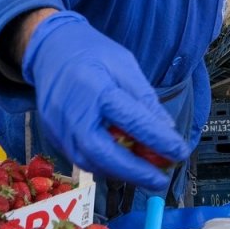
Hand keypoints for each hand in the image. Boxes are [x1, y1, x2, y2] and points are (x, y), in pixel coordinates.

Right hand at [22, 11, 187, 190]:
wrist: (50, 49)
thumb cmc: (91, 52)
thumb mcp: (124, 64)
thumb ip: (144, 98)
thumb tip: (166, 130)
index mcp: (95, 87)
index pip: (131, 120)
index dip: (158, 140)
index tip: (179, 152)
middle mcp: (72, 111)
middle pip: (102, 153)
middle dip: (134, 171)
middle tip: (160, 179)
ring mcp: (58, 126)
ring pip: (89, 162)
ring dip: (120, 173)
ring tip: (145, 174)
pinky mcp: (52, 135)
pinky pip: (79, 158)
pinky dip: (104, 165)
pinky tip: (122, 164)